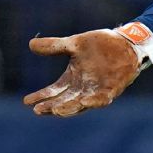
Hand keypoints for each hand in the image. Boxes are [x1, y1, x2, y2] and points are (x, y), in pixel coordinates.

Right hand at [22, 29, 141, 116]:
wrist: (126, 42)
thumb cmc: (100, 44)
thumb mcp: (74, 43)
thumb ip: (54, 46)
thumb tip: (30, 44)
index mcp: (72, 79)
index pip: (53, 91)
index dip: (41, 97)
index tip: (26, 101)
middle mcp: (82, 88)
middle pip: (64, 101)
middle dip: (51, 106)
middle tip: (38, 110)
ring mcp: (97, 90)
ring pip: (80, 104)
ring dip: (69, 108)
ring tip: (56, 110)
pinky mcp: (112, 89)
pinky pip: (102, 98)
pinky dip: (93, 102)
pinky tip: (84, 102)